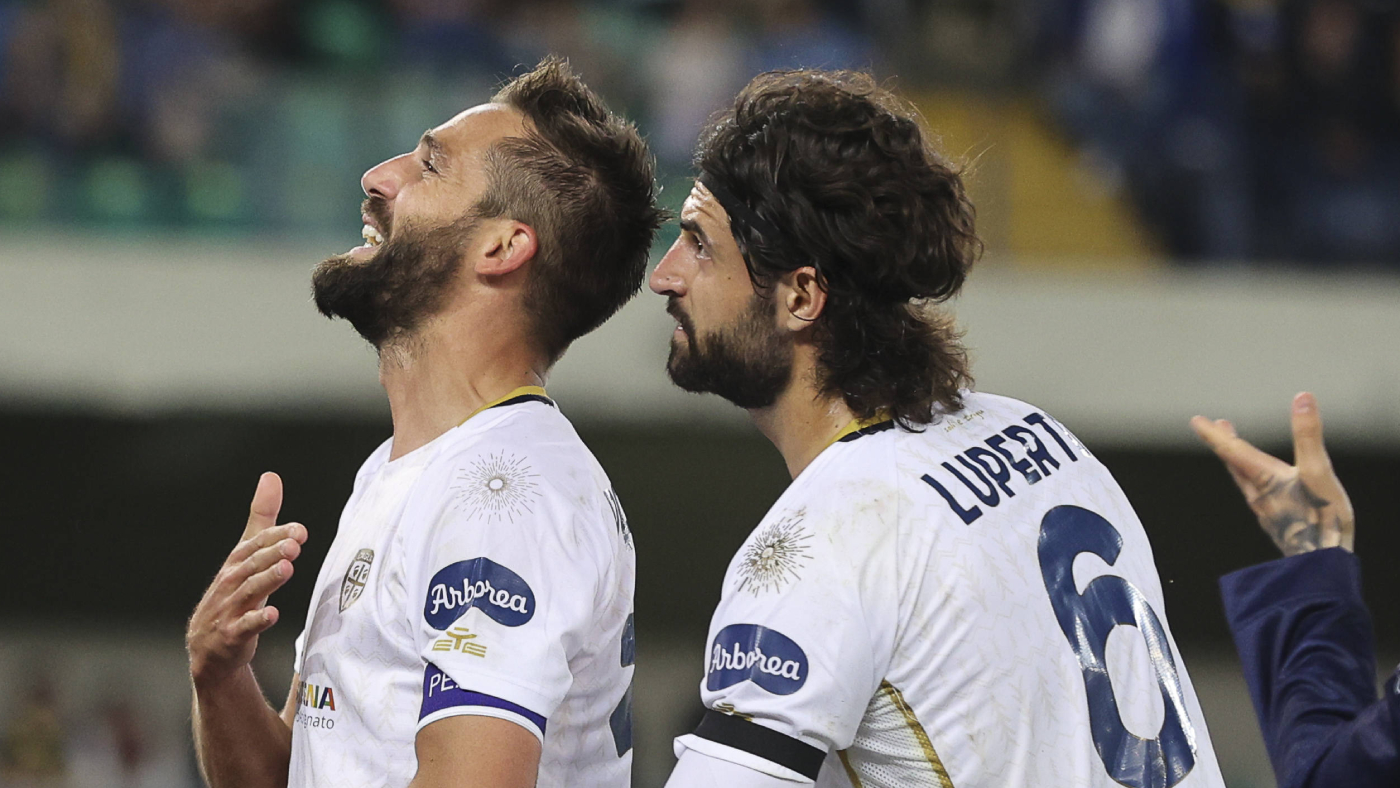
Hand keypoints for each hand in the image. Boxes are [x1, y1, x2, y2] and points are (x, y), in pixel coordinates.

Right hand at [188, 472, 307, 686]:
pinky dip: (256, 620)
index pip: (254, 545)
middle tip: (294, 544)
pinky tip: (272, 615)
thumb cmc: (235, 595)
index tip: (299, 530)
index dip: (275, 536)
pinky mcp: (230, 635)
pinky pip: (243, 627)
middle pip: (250, 566)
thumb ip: (261, 519)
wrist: (211, 648)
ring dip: (267, 580)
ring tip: (287, 569)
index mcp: (236, 563)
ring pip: (248, 593)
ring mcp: (228, 610)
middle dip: (272, 553)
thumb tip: (271, 477)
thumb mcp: (247, 555)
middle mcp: (229, 583)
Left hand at [1191, 392, 1353, 556]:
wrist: (1321, 567)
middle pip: (1235, 463)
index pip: (1231, 449)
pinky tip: (1267, 486)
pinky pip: (1260, 495)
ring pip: (1246, 480)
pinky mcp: (1278, 523)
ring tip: (1238, 449)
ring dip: (1239, 460)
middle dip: (1225, 442)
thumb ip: (1308, 435)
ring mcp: (1267, 510)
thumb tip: (1302, 398)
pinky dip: (1255, 480)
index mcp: (1263, 478)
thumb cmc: (1320, 520)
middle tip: (1215, 426)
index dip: (1214, 433)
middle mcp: (1258, 494)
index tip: (1196, 420)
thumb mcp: (1318, 471)